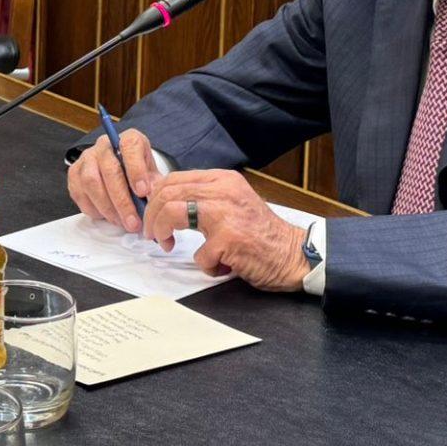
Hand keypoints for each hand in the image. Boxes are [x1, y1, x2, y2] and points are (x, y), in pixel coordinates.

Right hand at [66, 128, 154, 232]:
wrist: (122, 171)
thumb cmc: (138, 173)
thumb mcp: (152, 175)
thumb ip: (154, 185)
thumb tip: (153, 198)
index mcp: (128, 140)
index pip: (130, 147)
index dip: (136, 169)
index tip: (143, 192)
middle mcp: (105, 145)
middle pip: (109, 170)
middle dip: (122, 200)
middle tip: (133, 222)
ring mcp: (87, 158)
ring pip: (91, 182)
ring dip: (107, 208)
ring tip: (121, 222)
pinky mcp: (74, 173)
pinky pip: (79, 193)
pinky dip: (94, 209)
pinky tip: (108, 217)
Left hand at [144, 168, 308, 291]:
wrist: (294, 254)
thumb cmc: (260, 233)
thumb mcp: (232, 203)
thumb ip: (203, 197)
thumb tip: (161, 198)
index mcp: (223, 179)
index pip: (173, 179)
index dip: (155, 199)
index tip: (153, 215)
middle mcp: (223, 190)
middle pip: (167, 194)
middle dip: (151, 217)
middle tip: (152, 234)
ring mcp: (226, 214)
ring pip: (172, 214)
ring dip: (162, 232)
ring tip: (167, 245)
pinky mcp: (229, 239)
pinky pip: (198, 254)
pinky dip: (205, 265)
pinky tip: (220, 266)